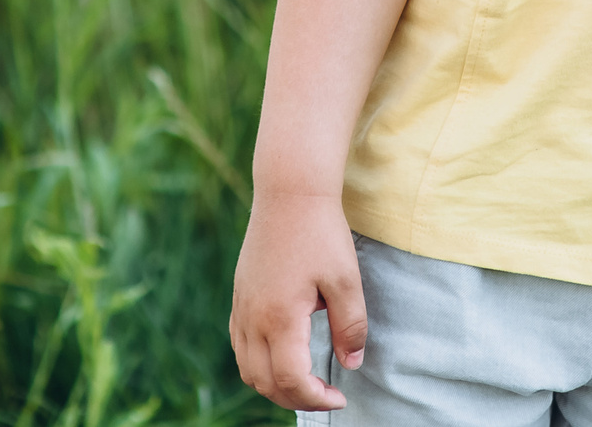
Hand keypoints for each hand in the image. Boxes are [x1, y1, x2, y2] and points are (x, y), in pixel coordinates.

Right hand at [229, 188, 366, 410]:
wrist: (289, 192)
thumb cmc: (321, 233)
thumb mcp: (346, 281)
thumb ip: (351, 327)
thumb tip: (351, 364)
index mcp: (280, 318)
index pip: (291, 379)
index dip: (315, 399)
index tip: (340, 397)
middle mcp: (253, 318)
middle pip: (264, 381)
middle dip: (295, 398)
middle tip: (326, 394)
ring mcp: (241, 307)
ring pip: (247, 368)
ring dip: (274, 384)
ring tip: (305, 381)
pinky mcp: (239, 296)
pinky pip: (240, 345)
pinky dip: (259, 363)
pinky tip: (283, 354)